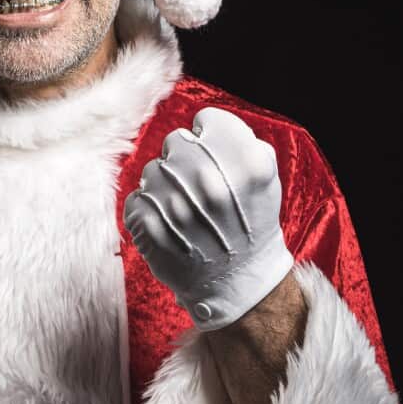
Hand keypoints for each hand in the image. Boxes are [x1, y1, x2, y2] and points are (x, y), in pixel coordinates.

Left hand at [123, 107, 293, 331]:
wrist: (237, 283)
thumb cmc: (250, 227)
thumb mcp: (265, 180)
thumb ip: (240, 143)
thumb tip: (204, 127)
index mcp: (245, 162)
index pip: (208, 120)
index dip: (212, 137)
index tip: (215, 156)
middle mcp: (208, 177)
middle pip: (177, 140)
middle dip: (186, 159)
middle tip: (199, 188)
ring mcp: (173, 201)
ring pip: (153, 169)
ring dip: (166, 186)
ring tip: (185, 211)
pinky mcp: (147, 223)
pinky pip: (137, 198)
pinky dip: (150, 211)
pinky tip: (170, 226)